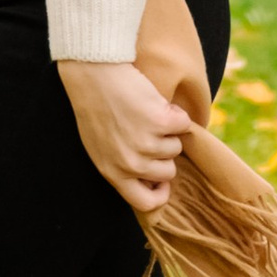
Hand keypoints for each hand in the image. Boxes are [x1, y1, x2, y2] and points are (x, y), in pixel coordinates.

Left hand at [58, 58, 189, 216]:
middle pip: (168, 172)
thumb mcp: (99, 147)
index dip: (159, 193)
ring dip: (168, 130)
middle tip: (148, 132)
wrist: (93, 73)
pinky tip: (155, 102)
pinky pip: (183, 123)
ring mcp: (147, 144)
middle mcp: (131, 164)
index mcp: (113, 173)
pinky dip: (175, 112)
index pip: (145, 203)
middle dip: (164, 152)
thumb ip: (121, 167)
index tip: (162, 182)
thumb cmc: (95, 108)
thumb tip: (148, 181)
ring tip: (146, 113)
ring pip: (176, 146)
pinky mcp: (161, 121)